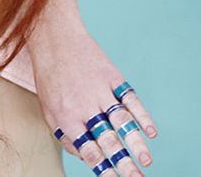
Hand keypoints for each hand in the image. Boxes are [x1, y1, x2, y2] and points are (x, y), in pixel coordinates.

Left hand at [27, 13, 157, 175]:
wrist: (54, 37)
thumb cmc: (50, 77)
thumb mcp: (48, 108)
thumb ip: (66, 136)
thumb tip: (87, 159)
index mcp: (67, 118)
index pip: (90, 152)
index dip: (105, 170)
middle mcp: (85, 107)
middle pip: (109, 141)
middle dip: (125, 164)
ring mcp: (100, 90)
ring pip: (122, 122)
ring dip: (136, 143)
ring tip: (146, 161)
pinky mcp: (111, 76)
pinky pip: (130, 98)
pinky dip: (142, 115)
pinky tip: (151, 131)